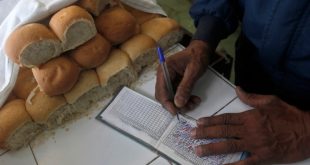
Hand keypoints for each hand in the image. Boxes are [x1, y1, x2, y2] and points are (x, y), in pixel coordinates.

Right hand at [155, 40, 210, 113]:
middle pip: (164, 95)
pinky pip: (177, 95)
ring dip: (182, 103)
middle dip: (176, 104)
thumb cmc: (197, 56)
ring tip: (194, 102)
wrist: (201, 50)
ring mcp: (169, 79)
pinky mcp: (175, 83)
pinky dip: (185, 99)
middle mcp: (164, 75)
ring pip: (171, 97)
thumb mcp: (193, 71)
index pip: (161, 90)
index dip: (167, 102)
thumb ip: (185, 87)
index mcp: (165, 69)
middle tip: (188, 107)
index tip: (175, 111)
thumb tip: (178, 103)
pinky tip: (194, 99)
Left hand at [191, 87, 309, 164]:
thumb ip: (251, 97)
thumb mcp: (270, 100)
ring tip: (198, 150)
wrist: (308, 131)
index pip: (225, 119)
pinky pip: (245, 162)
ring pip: (228, 146)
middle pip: (222, 132)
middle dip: (204, 133)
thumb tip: (238, 89)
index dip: (210, 121)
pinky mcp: (263, 157)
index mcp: (249, 117)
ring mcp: (255, 145)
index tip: (198, 122)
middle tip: (192, 135)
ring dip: (211, 148)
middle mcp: (249, 130)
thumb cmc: (290, 115)